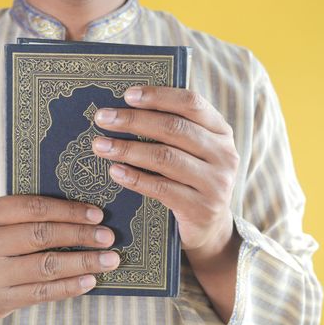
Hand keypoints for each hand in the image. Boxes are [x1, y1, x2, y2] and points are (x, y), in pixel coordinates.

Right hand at [0, 196, 119, 324]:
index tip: (95, 214)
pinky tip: (89, 280)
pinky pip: (41, 293)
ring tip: (108, 260)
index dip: (68, 210)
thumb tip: (75, 212)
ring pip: (45, 266)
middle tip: (107, 236)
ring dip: (82, 262)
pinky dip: (69, 286)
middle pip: (41, 236)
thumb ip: (19, 212)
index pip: (32, 207)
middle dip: (80, 235)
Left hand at [92, 86, 240, 320]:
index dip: (158, 96)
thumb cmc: (190, 181)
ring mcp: (215, 183)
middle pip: (174, 128)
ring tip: (100, 145)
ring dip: (128, 149)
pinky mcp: (201, 208)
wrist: (210, 229)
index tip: (127, 95)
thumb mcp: (191, 152)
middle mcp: (223, 154)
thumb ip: (172, 131)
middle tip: (102, 118)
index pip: (191, 103)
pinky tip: (114, 171)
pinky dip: (135, 178)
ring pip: (166, 157)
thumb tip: (125, 107)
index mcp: (220, 131)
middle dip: (133, 121)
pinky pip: (162, 188)